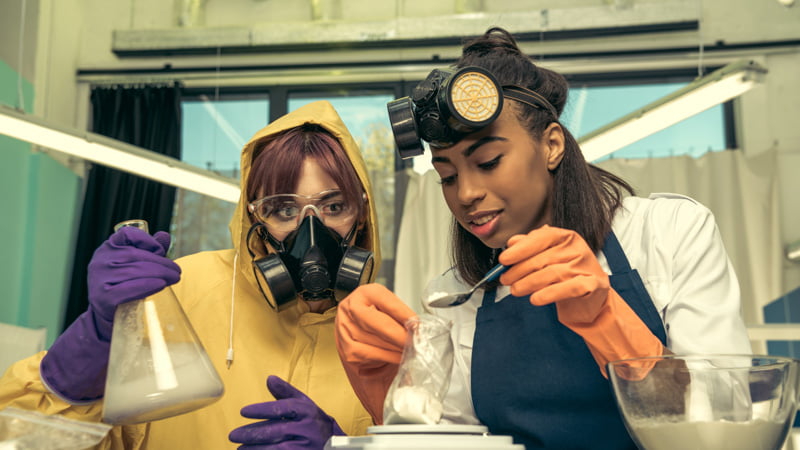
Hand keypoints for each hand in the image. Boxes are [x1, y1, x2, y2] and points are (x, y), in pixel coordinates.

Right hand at [88, 226, 180, 336]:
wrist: (110, 313)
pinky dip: (146, 286)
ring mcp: (98, 279)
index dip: (146, 240)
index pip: (126, 234)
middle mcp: (100, 261)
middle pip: (134, 255)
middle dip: (161, 262)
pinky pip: (127, 290)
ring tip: (174, 278)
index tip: (161, 251)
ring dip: (159, 274)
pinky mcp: (102, 298)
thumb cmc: (126, 282)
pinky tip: (161, 285)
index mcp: (108, 248)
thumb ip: (150, 248)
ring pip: (134, 271)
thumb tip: (164, 236)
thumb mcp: (136, 263)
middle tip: (177, 271)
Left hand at [229, 376, 344, 448]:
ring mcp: (307, 447)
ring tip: (240, 448)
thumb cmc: (314, 423)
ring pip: (277, 449)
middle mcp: (308, 429)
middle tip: (234, 435)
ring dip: (256, 449)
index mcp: (307, 411)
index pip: (283, 408)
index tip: (244, 411)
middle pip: (277, 431)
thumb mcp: (304, 404)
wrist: (334, 446)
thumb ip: (285, 393)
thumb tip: (269, 378)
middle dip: (253, 433)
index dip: (262, 409)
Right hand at [335, 284, 416, 423]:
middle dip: (401, 335)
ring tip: (410, 351)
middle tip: (416, 342)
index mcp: (365, 293)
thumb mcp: (389, 313)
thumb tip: (416, 328)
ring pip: (376, 341)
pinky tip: (398, 358)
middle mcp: (352, 308)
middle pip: (380, 323)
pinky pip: (371, 355)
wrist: (362, 347)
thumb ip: (401, 318)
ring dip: (397, 349)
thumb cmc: (379, 328)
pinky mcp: (347, 350)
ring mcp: (346, 329)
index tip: (418, 325)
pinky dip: (388, 358)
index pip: (387, 301)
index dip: (405, 315)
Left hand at [498, 225, 662, 376]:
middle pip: (543, 258)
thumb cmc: (566, 276)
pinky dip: (548, 294)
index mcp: (566, 237)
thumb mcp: (548, 258)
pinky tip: (535, 299)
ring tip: (516, 290)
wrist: (591, 299)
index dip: (520, 249)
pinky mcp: (593, 285)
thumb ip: (530, 247)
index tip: (504, 260)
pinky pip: (568, 288)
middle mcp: (578, 249)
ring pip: (552, 273)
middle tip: (505, 279)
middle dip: (519, 270)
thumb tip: (512, 242)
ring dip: (528, 283)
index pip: (542, 237)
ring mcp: (587, 266)